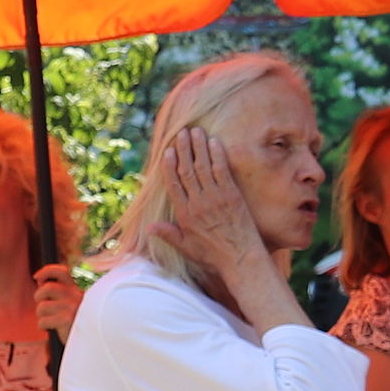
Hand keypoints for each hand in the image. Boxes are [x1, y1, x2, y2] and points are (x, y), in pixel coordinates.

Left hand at [34, 265, 82, 337]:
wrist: (93, 343)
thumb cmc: (81, 324)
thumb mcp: (75, 304)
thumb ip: (63, 293)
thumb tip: (41, 283)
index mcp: (79, 288)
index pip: (62, 272)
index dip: (46, 272)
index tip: (37, 278)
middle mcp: (76, 295)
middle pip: (47, 288)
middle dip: (39, 296)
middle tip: (42, 305)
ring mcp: (71, 307)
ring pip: (42, 306)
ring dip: (40, 314)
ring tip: (47, 319)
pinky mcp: (66, 319)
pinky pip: (43, 321)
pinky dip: (42, 325)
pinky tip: (49, 328)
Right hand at [164, 128, 266, 281]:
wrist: (240, 259)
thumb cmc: (214, 256)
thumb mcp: (187, 248)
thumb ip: (169, 234)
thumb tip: (149, 228)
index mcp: (185, 214)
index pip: (174, 184)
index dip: (169, 165)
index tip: (167, 151)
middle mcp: (198, 203)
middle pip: (187, 170)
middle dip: (183, 149)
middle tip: (180, 132)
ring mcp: (215, 198)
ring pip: (203, 166)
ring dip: (198, 147)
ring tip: (195, 131)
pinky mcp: (232, 195)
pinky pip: (222, 170)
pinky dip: (217, 155)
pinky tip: (214, 142)